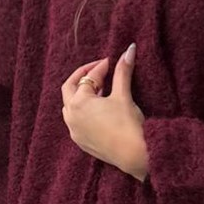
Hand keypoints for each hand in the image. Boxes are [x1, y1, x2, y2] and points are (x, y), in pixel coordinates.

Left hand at [62, 44, 149, 179]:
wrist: (134, 154)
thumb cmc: (128, 124)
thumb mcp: (123, 95)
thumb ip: (123, 71)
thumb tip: (129, 48)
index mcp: (79, 103)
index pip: (89, 78)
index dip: (101, 67)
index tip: (112, 62)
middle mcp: (71, 117)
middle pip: (69, 89)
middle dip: (83, 77)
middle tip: (97, 70)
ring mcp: (75, 131)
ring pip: (70, 106)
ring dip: (81, 95)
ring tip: (98, 89)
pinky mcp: (81, 142)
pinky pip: (75, 121)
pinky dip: (82, 111)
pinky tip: (97, 109)